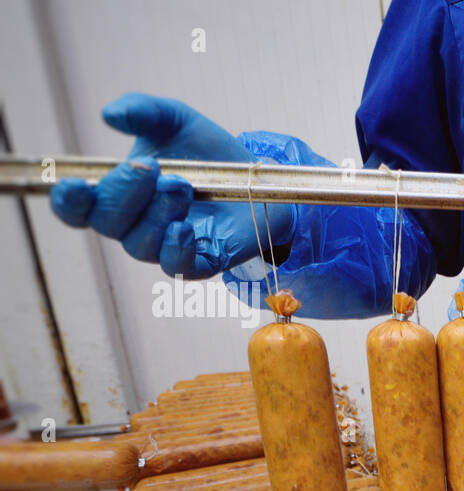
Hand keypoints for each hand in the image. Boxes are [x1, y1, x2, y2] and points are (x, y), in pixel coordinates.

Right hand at [49, 93, 294, 278]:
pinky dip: (177, 249)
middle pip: (109, 223)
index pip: (78, 209)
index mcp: (118, 194)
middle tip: (151, 167)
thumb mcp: (174, 121)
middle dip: (124, 193)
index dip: (69, 202)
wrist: (256, 176)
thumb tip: (110, 113)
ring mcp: (165, 246)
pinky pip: (179, 267)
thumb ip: (143, 112)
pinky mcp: (201, 261)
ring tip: (180, 186)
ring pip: (141, 244)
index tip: (75, 184)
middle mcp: (135, 225)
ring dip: (156, 214)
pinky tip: (184, 227)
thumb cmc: (205, 152)